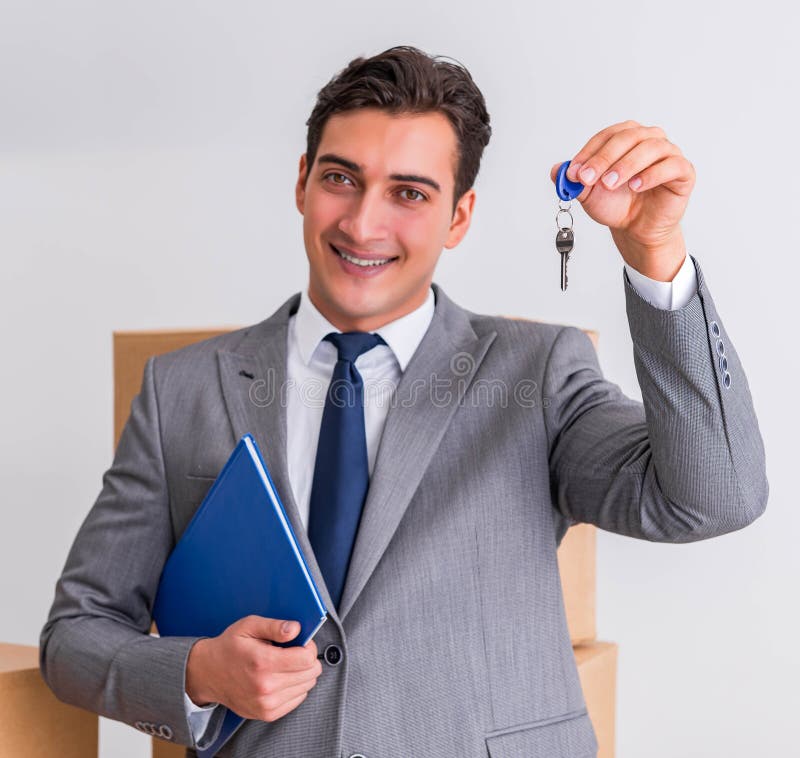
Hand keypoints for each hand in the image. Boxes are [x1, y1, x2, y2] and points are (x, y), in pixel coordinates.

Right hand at [185, 615, 321, 721]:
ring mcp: (267, 704)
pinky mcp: (267, 714)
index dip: (308, 646)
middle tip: (292, 652)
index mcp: (262, 662)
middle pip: (311, 673)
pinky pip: (298, 699)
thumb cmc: (230, 647)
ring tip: (284, 665)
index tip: (300, 642)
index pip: (306, 658)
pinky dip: (295, 687)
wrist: (208, 674)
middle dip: (307, 659)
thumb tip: (296, 629)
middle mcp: (266, 687)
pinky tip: (281, 678)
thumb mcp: (249, 626)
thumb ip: (274, 626)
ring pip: (307, 686)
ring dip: (302, 673)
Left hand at [550, 120, 695, 280]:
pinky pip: (672, 165)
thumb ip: (574, 180)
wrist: (635, 228)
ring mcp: (668, 154)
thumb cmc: (616, 204)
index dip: (589, 152)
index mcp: (626, 138)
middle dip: (604, 158)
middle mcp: (649, 140)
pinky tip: (636, 186)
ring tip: (609, 184)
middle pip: (628, 137)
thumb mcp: (588, 193)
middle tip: (588, 178)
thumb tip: (557, 170)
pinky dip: (652, 174)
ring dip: (626, 165)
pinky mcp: (683, 172)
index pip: (607, 135)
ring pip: (650, 147)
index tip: (574, 172)